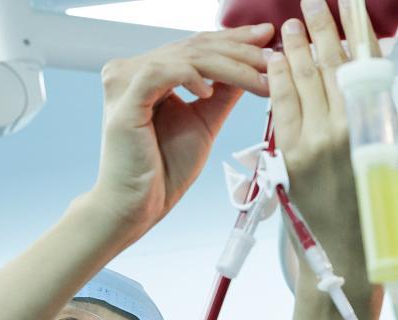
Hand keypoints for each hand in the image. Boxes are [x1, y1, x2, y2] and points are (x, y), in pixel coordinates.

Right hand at [90, 24, 274, 246]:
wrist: (139, 206)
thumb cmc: (165, 169)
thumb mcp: (204, 122)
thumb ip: (223, 93)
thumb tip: (253, 67)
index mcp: (151, 72)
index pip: (198, 46)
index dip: (235, 40)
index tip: (269, 37)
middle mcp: (134, 70)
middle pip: (195, 47)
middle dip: (240, 51)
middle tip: (273, 55)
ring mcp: (125, 82)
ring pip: (186, 57)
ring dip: (229, 65)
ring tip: (259, 78)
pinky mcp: (124, 100)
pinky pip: (162, 73)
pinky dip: (189, 77)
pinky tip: (208, 90)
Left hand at [268, 0, 379, 300]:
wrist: (347, 258)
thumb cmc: (370, 216)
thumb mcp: (382, 162)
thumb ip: (371, 123)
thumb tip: (361, 85)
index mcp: (376, 129)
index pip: (364, 67)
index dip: (354, 32)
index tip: (350, 7)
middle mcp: (349, 129)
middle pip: (332, 65)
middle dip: (321, 28)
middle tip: (313, 1)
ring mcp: (318, 141)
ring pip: (305, 81)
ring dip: (296, 49)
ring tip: (291, 25)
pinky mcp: (293, 156)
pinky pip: (283, 107)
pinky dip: (278, 80)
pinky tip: (274, 61)